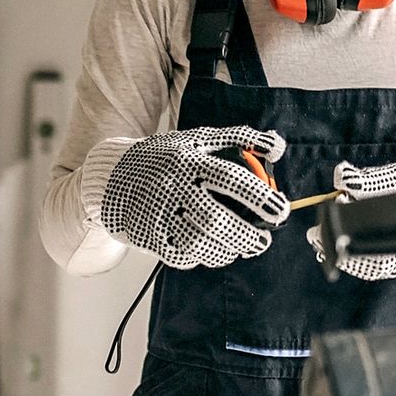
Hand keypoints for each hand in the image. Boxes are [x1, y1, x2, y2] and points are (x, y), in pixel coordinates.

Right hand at [100, 126, 288, 269]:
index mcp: (188, 160)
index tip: (280, 210)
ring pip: (200, 242)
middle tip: (263, 239)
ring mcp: (159, 214)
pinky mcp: (149, 236)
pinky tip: (215, 250)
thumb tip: (277, 146)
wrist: (115, 176)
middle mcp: (172, 187)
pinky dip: (204, 256)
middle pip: (215, 219)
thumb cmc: (166, 157)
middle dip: (246, 235)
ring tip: (242, 247)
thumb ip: (239, 139)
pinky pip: (183, 255)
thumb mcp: (198, 139)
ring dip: (228, 250)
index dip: (258, 196)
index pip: (229, 179)